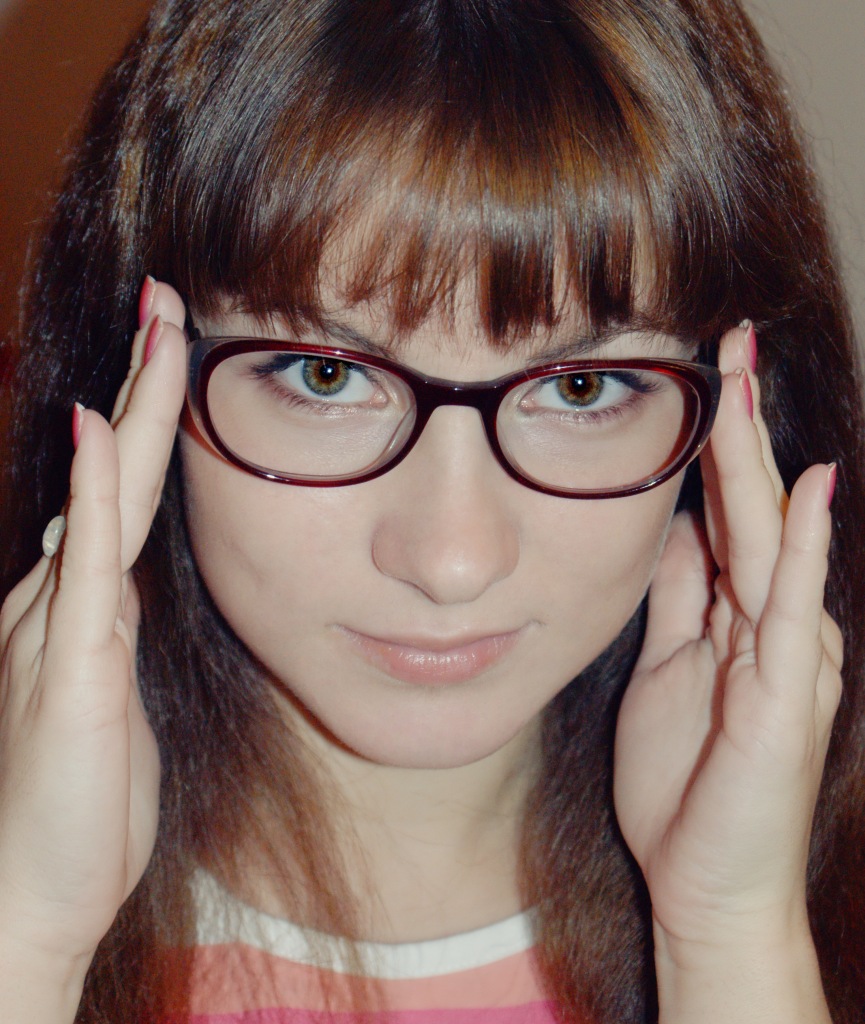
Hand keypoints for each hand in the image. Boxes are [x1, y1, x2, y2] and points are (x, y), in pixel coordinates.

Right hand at [0, 282, 186, 990]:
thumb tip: (115, 563)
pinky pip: (85, 567)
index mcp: (85, 602)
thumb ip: (109, 625)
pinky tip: (95, 431)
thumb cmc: (81, 802)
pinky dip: (93, 495)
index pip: (122, 486)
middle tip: (169, 298)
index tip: (176, 344)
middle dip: (143, 380)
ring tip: (158, 326)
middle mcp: (63, 595)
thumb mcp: (109, 694)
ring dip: (130, 408)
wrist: (32, 895)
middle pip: (113, 467)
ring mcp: (58, 624)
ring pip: (104, 494)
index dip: (146, 414)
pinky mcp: (67, 668)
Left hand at [613, 324, 839, 1017]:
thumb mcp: (668, 666)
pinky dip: (801, 545)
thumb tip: (672, 531)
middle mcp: (772, 622)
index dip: (714, 444)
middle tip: (726, 342)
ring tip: (744, 381)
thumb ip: (677, 600)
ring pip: (771, 537)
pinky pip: (791, 606)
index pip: (728, 512)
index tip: (699, 374)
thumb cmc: (685, 780)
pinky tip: (806, 488)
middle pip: (752, 506)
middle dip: (737, 425)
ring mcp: (786, 653)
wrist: (704, 881)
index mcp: (739, 615)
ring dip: (757, 459)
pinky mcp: (786, 693)